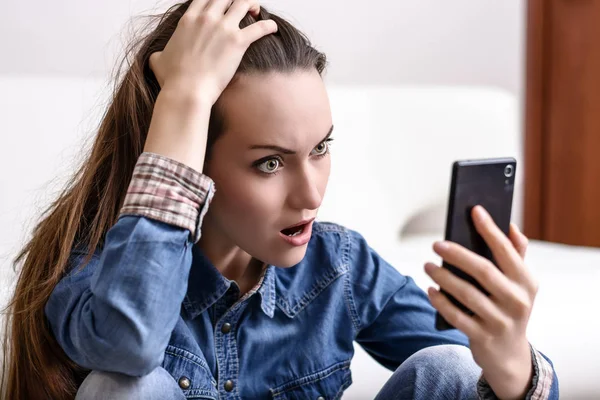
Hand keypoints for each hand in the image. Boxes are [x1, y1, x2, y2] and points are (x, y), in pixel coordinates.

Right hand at [149, 0, 277, 104]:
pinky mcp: (237, 42)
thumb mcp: (159, 61)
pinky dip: (268, 26)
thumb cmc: (173, 80)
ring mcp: (223, 28)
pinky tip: (273, 28)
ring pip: (243, 3)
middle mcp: (207, 18)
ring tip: (256, 11)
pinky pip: (259, 27)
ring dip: (251, 4)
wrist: (187, 91)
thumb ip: (160, 54)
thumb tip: (157, 57)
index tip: (222, 4)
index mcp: (189, 19)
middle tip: (241, 7)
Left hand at [425, 205, 536, 398]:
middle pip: (483, 271)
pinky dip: (441, 301)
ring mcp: (500, 321)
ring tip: (428, 265)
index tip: (474, 210)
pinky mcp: (482, 336)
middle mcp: (517, 301)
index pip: (507, 251)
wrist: (510, 355)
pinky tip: (430, 289)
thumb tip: (511, 226)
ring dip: (443, 277)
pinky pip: (456, 316)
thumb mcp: (520, 284)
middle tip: (437, 243)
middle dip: (458, 254)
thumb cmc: (509, 307)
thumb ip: (517, 255)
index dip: (490, 229)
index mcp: (527, 282)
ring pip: (466, 293)